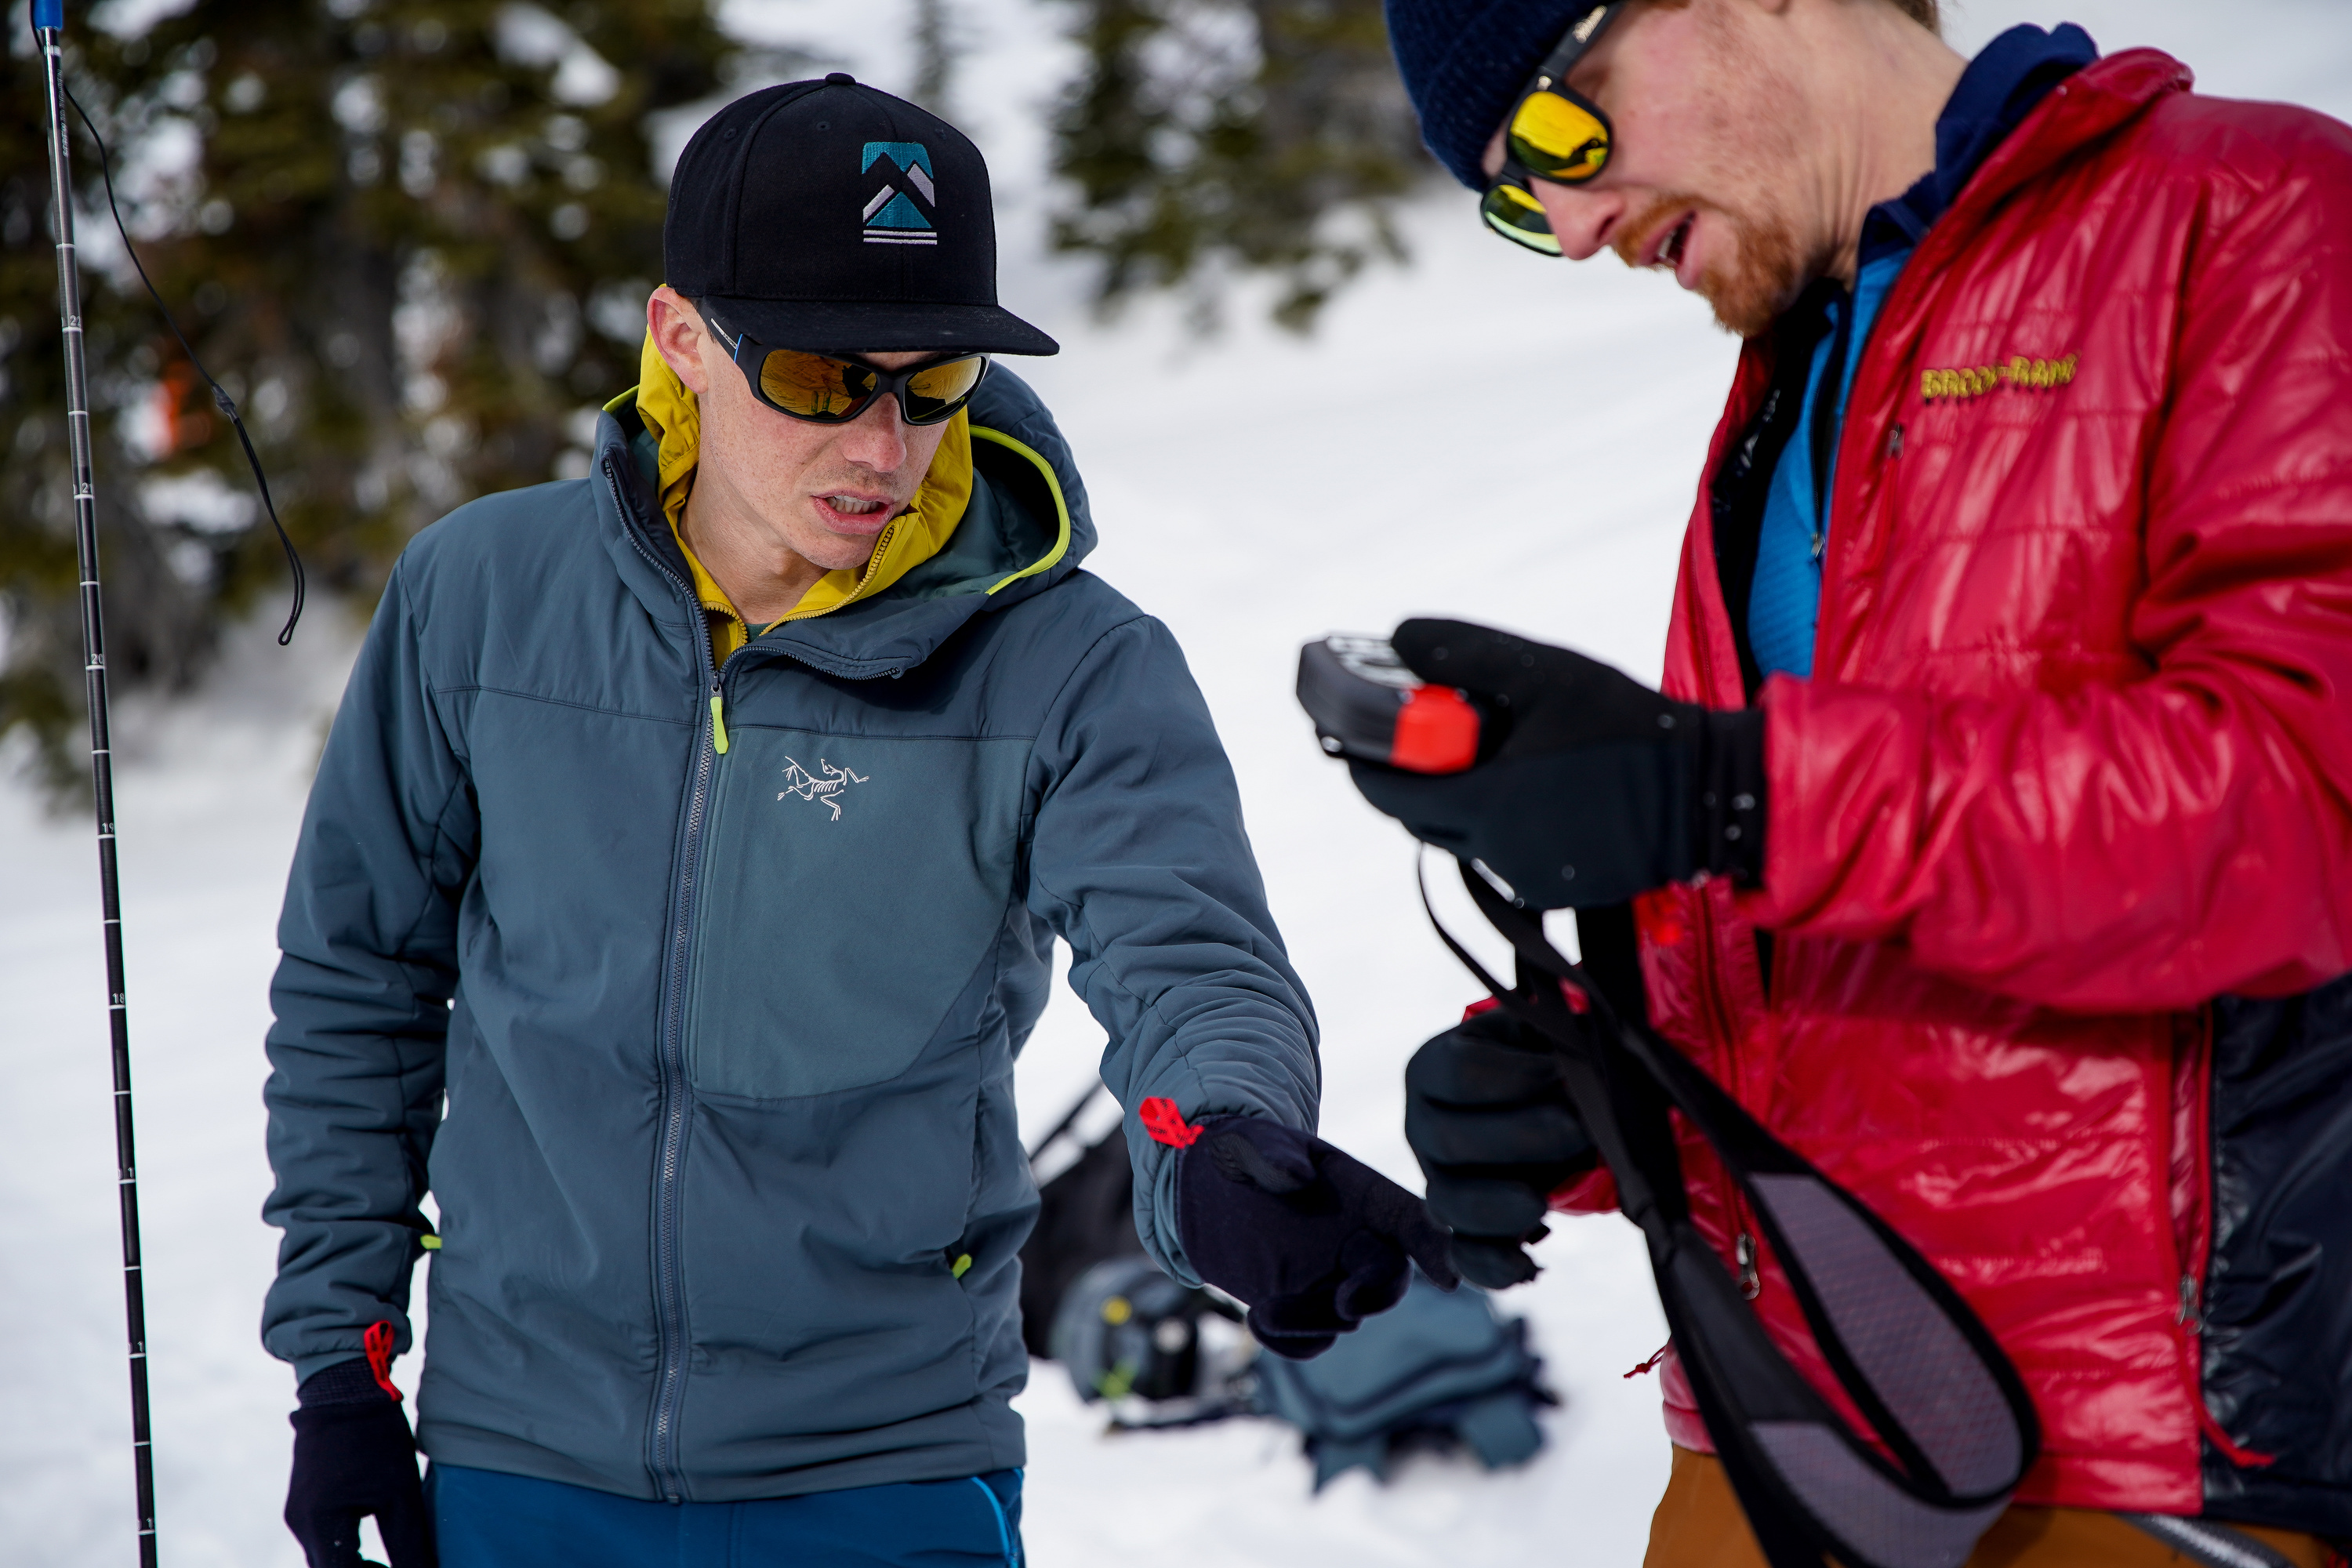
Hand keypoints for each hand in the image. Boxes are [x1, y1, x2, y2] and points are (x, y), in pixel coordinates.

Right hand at [286, 1378, 431, 1567]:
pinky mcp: (303, 1503)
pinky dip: (348, 1551)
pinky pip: (324, 1541)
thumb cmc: (377, 1438)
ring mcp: (298, 1514)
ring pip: (327, 1560)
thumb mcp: (401, 1494)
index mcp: (320, 1526)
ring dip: (357, 1567)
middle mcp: (301, 1525)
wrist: (344, 1389)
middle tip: (404, 1567)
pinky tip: (378, 1541)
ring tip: (395, 1559)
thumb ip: (409, 1545)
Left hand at [1175, 1117, 1459, 1358]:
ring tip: (1267, 1311)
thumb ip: (1275, 1156)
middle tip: (1346, 1300)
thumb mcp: (1254, 1142)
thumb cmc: (1244, 1154)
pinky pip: (1310, 1342)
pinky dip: (1289, 1341)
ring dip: (1314, 1322)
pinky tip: (1256, 1318)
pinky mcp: (1301, 1311)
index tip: (1449, 1278)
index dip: (1435, 1249)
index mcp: (1366, 1198)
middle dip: (1376, 1295)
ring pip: (1346, 1318)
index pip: (1412, 1221)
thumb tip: (1298, 1177)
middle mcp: (1359, 1244)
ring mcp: (1332, 1282)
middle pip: (1389, 1279)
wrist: (1206, 1190)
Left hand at [1347, 618, 1764, 907]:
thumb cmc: (1626, 730)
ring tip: (1488, 745)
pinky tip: (1529, 779)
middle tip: (1419, 727)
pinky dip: (1496, 817)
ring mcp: (1524, 876)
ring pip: (1458, 833)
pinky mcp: (1553, 888)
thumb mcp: (1541, 672)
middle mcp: (1495, 852)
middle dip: (1411, 772)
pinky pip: (1499, 850)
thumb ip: (1461, 653)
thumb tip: (1397, 637)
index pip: (1386, 790)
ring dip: (1455, 795)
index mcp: (1483, 805)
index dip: (1361, 758)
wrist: (1708, 794)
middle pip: (1418, 814)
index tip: (1347, 729)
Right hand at [1406, 1007, 1597, 1288]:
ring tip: (1541, 1202)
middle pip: (1448, 1139)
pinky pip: (1464, 1257)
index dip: (1514, 1076)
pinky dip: (1493, 1267)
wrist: (1542, 1103)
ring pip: (1446, 1203)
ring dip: (1495, 1205)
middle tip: (1576, 1130)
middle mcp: (1423, 1126)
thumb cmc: (1541, 1060)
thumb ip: (1558, 1045)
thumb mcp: (1542, 1037)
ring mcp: (1438, 1181)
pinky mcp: (1462, 1229)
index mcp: (1434, 1068)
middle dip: (1517, 1137)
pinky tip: (1528, 1267)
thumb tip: (1586, 1071)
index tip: (1564, 1072)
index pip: (1459, 1073)